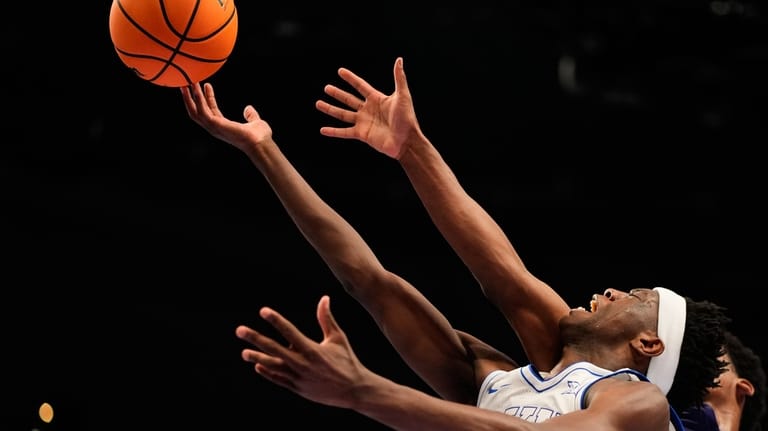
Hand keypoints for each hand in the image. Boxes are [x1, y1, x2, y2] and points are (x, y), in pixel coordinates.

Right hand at [181, 82, 272, 154]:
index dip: (207, 97)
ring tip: (188, 82)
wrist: (261, 142)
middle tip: (187, 83)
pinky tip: (197, 90)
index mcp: (222, 127)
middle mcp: (215, 128)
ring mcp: (213, 128)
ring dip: (190, 97)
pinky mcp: (215, 125)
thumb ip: (251, 116)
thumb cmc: (260, 137)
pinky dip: (199, 100)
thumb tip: (248, 108)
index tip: (207, 84)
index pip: (210, 111)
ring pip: (195, 111)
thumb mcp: (255, 122)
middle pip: (197, 112)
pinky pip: (202, 111)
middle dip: (190, 98)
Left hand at [235, 295, 371, 408]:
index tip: (263, 311)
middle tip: (240, 330)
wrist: (354, 390)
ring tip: (244, 352)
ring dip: (257, 358)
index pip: (289, 331)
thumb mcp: (338, 338)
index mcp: (312, 350)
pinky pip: (279, 379)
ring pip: (273, 366)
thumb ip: (327, 318)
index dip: (276, 320)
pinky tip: (257, 365)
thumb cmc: (347, 361)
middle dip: (256, 338)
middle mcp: (302, 364)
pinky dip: (268, 373)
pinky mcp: (298, 389)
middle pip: (274, 349)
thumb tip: (324, 298)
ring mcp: (298, 378)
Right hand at [316, 57, 421, 159]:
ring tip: (318, 103)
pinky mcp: (362, 134)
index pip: (361, 86)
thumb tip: (399, 60)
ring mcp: (364, 122)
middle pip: (349, 99)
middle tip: (326, 88)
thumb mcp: (402, 96)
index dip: (351, 79)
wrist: (406, 141)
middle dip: (337, 94)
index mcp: (377, 99)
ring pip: (343, 114)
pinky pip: (344, 132)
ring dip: (330, 109)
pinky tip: (322, 130)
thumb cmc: (407, 118)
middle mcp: (368, 110)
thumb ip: (399, 78)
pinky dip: (333, 132)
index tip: (340, 71)